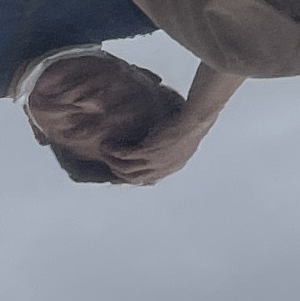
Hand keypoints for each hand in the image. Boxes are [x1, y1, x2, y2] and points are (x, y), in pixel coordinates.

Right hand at [96, 82, 231, 184]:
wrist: (195, 121)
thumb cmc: (191, 124)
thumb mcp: (182, 140)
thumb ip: (172, 147)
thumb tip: (163, 141)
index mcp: (171, 167)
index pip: (149, 179)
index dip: (134, 178)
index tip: (122, 175)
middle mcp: (162, 168)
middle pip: (134, 178)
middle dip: (119, 172)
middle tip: (109, 164)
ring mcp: (156, 161)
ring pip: (126, 168)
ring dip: (113, 162)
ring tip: (105, 153)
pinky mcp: (149, 151)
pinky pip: (126, 155)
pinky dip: (114, 151)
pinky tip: (108, 145)